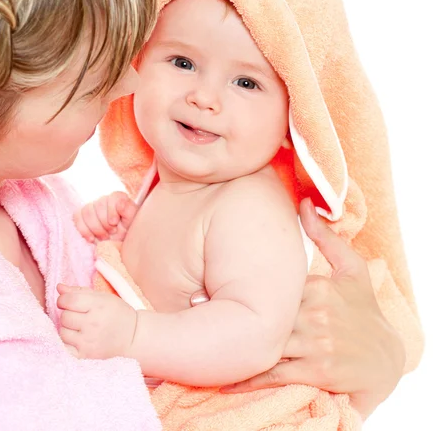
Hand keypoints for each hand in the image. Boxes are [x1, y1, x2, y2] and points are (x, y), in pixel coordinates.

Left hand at [57, 284, 137, 358]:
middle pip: (64, 317)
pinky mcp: (86, 355)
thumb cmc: (117, 314)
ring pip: (63, 332)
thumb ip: (79, 291)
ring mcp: (89, 341)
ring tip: (80, 328)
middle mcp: (93, 323)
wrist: (133, 338)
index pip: (68, 300)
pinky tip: (76, 340)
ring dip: (68, 329)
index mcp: (98, 305)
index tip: (68, 302)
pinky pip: (65, 348)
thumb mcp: (102, 297)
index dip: (64, 300)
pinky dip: (67, 344)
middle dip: (68, 314)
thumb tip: (59, 288)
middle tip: (79, 316)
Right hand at [74, 192, 136, 242]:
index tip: (114, 222)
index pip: (113, 197)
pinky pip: (77, 217)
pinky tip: (91, 238)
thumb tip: (121, 203)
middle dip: (104, 222)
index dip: (112, 210)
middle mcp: (105, 200)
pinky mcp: (82, 216)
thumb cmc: (128, 233)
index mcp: (119, 199)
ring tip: (104, 237)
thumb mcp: (133, 223)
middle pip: (98, 204)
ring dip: (95, 227)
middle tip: (111, 233)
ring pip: (87, 211)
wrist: (118, 245)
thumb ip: (129, 211)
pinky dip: (84, 229)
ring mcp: (92, 207)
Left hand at [221, 198, 405, 419]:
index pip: (268, 285)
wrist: (388, 358)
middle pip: (262, 312)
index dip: (235, 285)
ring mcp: (316, 345)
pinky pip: (275, 374)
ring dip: (233, 343)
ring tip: (200, 339)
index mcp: (316, 287)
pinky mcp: (318, 373)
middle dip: (229, 312)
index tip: (205, 283)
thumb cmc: (365, 309)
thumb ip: (326, 237)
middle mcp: (316, 314)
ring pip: (265, 343)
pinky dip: (249, 378)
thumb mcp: (352, 269)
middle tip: (193, 308)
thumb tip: (305, 203)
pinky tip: (225, 378)